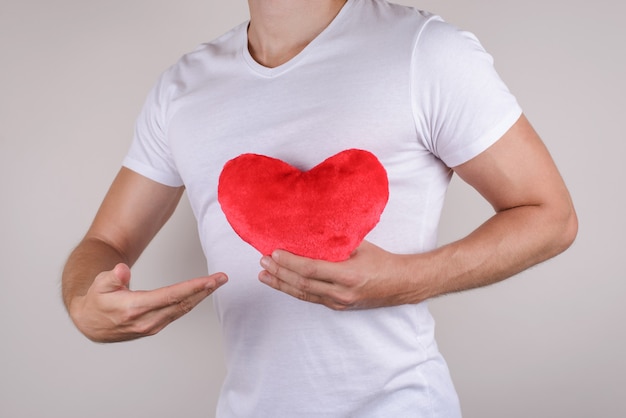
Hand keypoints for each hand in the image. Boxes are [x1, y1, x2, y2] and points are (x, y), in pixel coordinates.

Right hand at [68, 263, 227, 342]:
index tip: (210, 280)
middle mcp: (146, 320)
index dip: (193, 287)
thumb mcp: (99, 284)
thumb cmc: (96, 299)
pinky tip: (202, 293)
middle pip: (182, 303)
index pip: (170, 296)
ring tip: (217, 282)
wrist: (90, 323)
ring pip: (182, 309)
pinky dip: (191, 302)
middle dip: (204, 290)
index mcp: (134, 308)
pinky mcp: (155, 327)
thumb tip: (122, 270)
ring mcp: (152, 326)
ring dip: (201, 296)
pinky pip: (177, 313)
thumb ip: (112, 276)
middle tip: (222, 278)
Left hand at [259, 241, 422, 309]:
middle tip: (263, 262)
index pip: (311, 270)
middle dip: (279, 273)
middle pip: (302, 284)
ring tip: (264, 275)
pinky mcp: (338, 307)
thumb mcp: (360, 246)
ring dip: (281, 284)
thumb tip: (310, 231)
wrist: (401, 284)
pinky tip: (282, 283)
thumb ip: (337, 242)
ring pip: (303, 295)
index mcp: (348, 276)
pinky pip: (311, 298)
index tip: (274, 253)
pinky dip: (294, 290)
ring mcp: (339, 303)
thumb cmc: (383, 262)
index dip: (289, 262)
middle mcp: (341, 293)